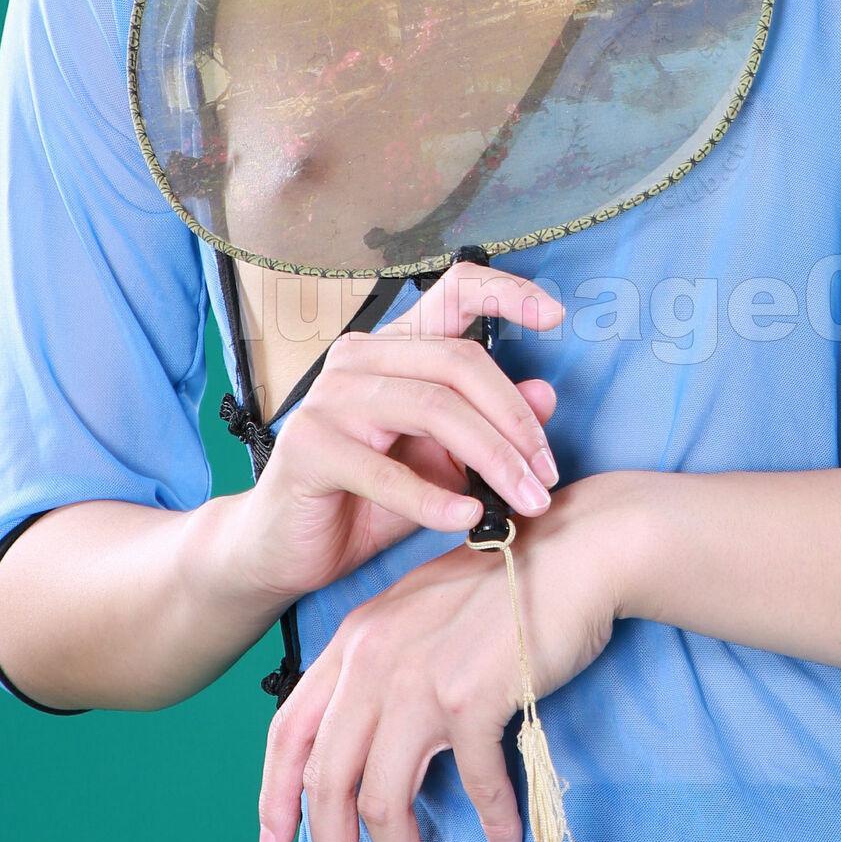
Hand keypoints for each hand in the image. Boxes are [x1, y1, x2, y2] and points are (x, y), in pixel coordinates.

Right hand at [222, 257, 564, 609]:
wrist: (285, 548)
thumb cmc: (365, 498)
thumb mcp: (442, 462)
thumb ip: (488, 427)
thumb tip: (547, 394)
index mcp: (393, 348)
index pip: (453, 293)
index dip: (506, 293)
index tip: (555, 316)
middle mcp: (359, 360)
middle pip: (459, 363)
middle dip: (516, 422)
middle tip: (548, 476)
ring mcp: (329, 399)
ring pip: (433, 407)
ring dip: (492, 459)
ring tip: (524, 500)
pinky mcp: (308, 447)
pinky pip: (386, 471)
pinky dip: (434, 499)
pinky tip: (466, 518)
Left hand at [256, 470, 646, 841]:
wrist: (578, 550)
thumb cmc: (510, 585)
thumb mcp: (421, 613)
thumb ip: (385, 666)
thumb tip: (372, 740)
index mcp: (353, 640)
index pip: (288, 731)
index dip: (273, 797)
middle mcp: (373, 662)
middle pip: (326, 782)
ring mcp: (419, 680)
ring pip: (384, 800)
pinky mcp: (473, 698)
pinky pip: (474, 786)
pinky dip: (492, 825)